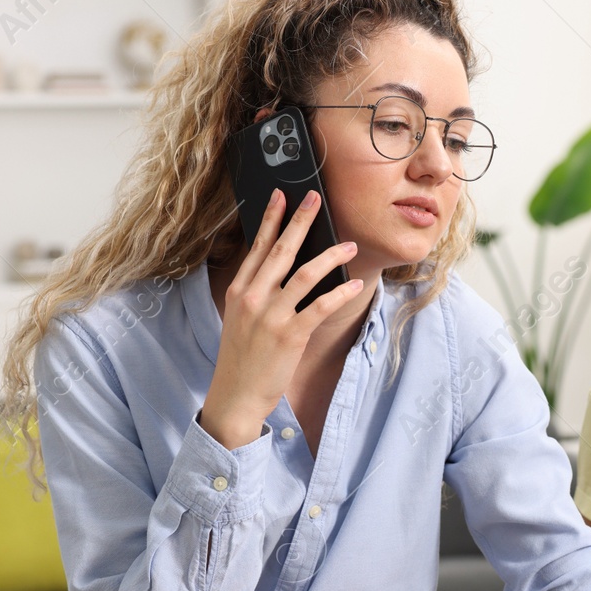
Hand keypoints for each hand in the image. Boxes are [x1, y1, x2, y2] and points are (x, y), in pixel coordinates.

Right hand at [199, 188, 361, 448]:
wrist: (235, 395)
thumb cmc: (241, 358)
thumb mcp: (239, 318)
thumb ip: (256, 292)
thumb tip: (282, 268)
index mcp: (239, 290)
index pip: (258, 247)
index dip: (271, 219)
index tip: (282, 196)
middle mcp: (253, 297)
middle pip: (281, 251)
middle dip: (300, 221)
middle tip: (315, 199)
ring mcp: (271, 316)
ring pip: (305, 274)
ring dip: (330, 256)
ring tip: (350, 245)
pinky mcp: (291, 335)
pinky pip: (321, 307)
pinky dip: (340, 293)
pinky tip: (355, 285)